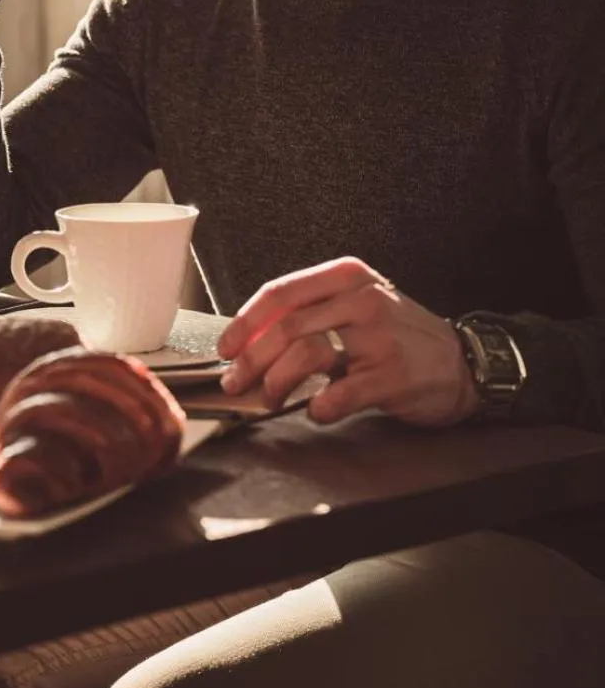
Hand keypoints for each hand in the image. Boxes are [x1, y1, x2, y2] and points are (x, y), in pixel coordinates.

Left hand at [217, 257, 479, 427]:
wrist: (462, 363)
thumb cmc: (398, 336)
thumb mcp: (357, 305)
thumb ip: (311, 313)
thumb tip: (250, 339)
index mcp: (347, 276)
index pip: (280, 293)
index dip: (245, 323)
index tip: (226, 348)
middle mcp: (362, 299)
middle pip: (286, 327)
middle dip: (251, 360)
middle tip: (236, 383)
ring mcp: (379, 337)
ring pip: (306, 355)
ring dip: (276, 383)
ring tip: (270, 398)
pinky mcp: (392, 375)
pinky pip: (339, 395)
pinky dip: (318, 408)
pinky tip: (316, 412)